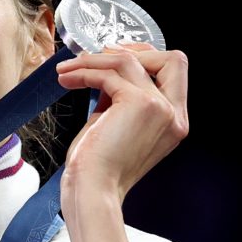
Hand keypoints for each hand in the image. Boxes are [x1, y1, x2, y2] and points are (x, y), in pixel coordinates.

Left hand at [54, 44, 189, 210]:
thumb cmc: (99, 169)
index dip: (146, 58)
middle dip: (131, 50)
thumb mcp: (115, 125)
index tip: (115, 58)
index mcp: (173, 122)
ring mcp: (160, 107)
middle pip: (169, 58)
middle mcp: (174, 114)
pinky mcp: (139, 103)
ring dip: (93, 60)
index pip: (174, 72)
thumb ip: (120, 98)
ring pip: (130, 60)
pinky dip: (84, 72)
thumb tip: (105, 71)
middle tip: (95, 57)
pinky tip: (66, 78)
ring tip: (67, 69)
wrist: (93, 191)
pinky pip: (108, 73)